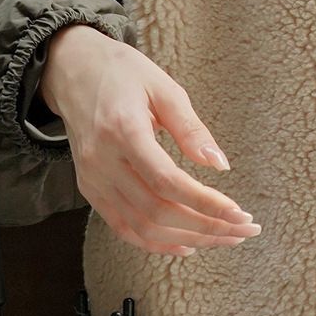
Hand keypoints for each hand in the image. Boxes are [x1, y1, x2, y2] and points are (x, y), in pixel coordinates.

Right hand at [41, 25, 260, 255]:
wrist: (72, 70)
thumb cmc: (122, 72)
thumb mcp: (164, 88)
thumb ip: (191, 128)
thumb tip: (220, 165)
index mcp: (123, 131)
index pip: (167, 181)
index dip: (206, 203)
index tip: (239, 213)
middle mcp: (102, 161)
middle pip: (157, 211)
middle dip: (206, 227)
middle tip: (243, 230)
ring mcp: (92, 179)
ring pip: (141, 227)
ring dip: (187, 239)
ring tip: (224, 238)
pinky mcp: (90, 189)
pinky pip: (122, 227)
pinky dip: (155, 243)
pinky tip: (186, 244)